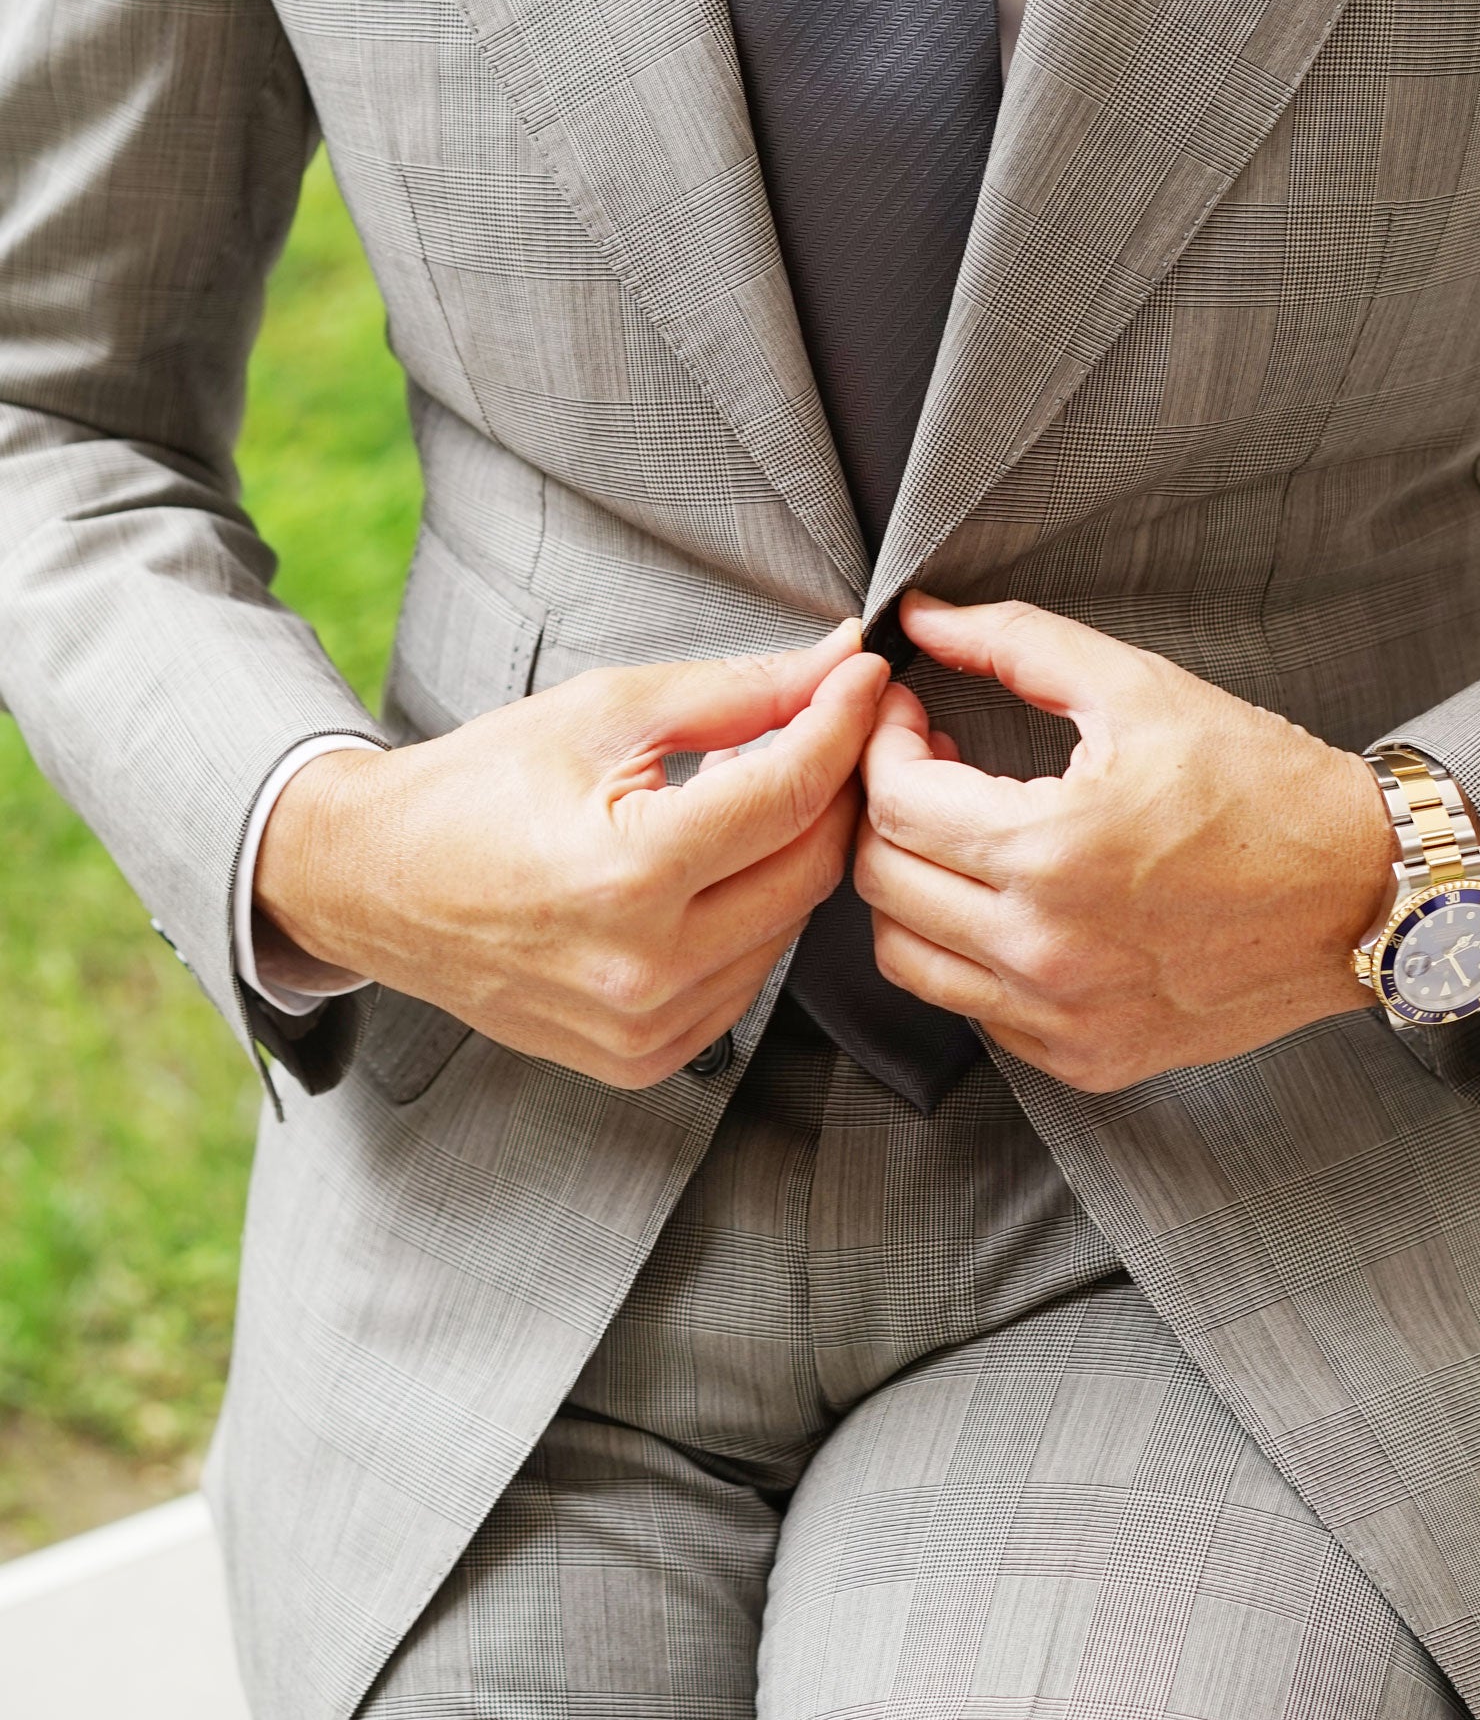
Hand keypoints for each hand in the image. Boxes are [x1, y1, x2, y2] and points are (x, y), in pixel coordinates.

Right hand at [255, 624, 887, 1087]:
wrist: (374, 882)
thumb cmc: (476, 788)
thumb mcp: (605, 713)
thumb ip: (738, 690)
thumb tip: (839, 662)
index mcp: (630, 874)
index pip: (790, 793)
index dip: (842, 722)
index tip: (865, 677)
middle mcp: (644, 968)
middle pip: (811, 867)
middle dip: (834, 788)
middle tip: (828, 727)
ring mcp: (646, 1026)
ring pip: (790, 926)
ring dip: (794, 852)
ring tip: (755, 791)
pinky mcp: (645, 1057)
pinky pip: (748, 978)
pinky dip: (753, 914)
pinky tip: (717, 865)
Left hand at [854, 594, 1393, 1091]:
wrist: (1363, 891)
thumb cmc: (1263, 785)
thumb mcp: (1138, 687)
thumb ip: (1013, 642)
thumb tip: (918, 618)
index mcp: (1051, 850)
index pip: (893, 801)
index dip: (883, 742)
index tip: (911, 715)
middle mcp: (1046, 949)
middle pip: (882, 880)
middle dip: (884, 808)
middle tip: (929, 764)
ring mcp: (1064, 1016)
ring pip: (907, 958)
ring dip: (911, 887)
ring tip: (961, 834)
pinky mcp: (1088, 1057)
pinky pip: (974, 1010)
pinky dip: (966, 953)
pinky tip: (1011, 901)